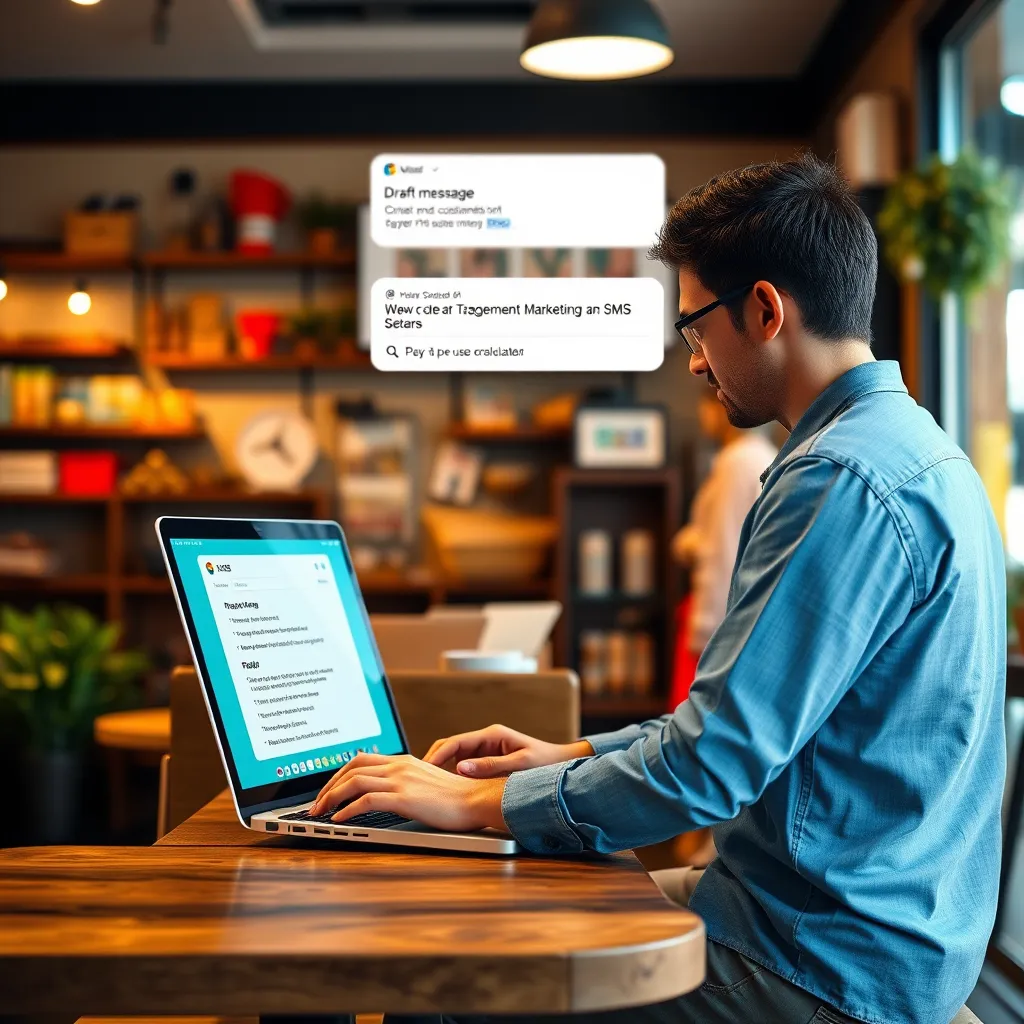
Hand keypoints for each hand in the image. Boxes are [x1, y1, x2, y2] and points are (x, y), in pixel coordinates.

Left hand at [308, 753, 506, 832]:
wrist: (478, 800)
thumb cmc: (458, 798)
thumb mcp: (427, 783)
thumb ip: (408, 783)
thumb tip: (388, 794)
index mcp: (404, 761)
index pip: (361, 759)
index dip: (340, 774)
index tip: (329, 790)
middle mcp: (400, 765)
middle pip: (351, 767)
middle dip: (328, 785)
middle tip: (317, 804)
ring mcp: (401, 780)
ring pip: (353, 782)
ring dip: (331, 798)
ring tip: (320, 814)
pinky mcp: (404, 798)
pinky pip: (365, 800)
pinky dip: (347, 810)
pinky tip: (339, 821)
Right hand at [424, 724, 593, 778]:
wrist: (564, 764)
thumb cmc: (546, 763)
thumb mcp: (519, 764)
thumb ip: (490, 767)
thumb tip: (461, 769)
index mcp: (491, 735)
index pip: (455, 742)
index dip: (437, 755)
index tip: (423, 769)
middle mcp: (486, 740)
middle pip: (451, 748)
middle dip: (434, 761)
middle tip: (419, 779)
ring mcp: (487, 751)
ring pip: (456, 758)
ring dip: (443, 769)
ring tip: (429, 786)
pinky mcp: (489, 762)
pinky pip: (466, 767)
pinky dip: (455, 776)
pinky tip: (448, 790)